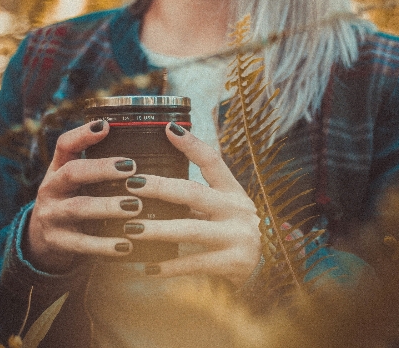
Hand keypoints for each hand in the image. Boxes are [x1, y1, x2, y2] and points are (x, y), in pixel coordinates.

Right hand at [26, 120, 140, 273]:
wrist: (41, 241)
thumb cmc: (71, 202)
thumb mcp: (76, 182)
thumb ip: (97, 167)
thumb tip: (141, 144)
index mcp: (58, 169)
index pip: (64, 145)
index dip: (83, 134)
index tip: (106, 126)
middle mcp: (51, 189)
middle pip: (72, 173)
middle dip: (102, 169)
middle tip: (131, 167)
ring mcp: (51, 215)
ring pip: (78, 208)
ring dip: (108, 207)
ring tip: (135, 206)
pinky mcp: (57, 242)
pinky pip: (81, 244)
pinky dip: (104, 245)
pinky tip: (126, 245)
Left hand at [123, 122, 261, 286]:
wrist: (268, 269)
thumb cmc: (233, 235)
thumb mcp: (223, 210)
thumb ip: (197, 199)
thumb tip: (151, 186)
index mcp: (232, 192)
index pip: (212, 161)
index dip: (191, 144)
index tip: (168, 129)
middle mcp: (236, 209)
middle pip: (193, 192)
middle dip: (159, 187)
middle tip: (131, 184)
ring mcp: (237, 236)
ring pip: (191, 229)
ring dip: (158, 229)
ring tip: (131, 230)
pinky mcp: (234, 262)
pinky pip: (195, 262)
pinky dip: (170, 266)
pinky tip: (148, 268)